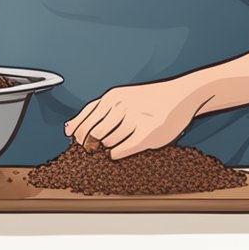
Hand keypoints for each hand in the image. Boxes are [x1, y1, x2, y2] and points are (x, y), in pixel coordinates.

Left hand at [64, 76, 210, 159]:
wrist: (180, 95)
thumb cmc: (148, 99)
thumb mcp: (119, 98)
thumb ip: (95, 111)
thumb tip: (68, 129)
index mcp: (112, 98)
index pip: (85, 119)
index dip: (77, 132)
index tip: (74, 139)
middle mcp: (121, 107)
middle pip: (93, 133)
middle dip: (89, 143)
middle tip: (93, 147)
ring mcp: (134, 121)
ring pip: (107, 143)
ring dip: (106, 147)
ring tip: (116, 141)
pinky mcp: (147, 135)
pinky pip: (121, 150)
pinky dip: (117, 153)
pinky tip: (120, 151)